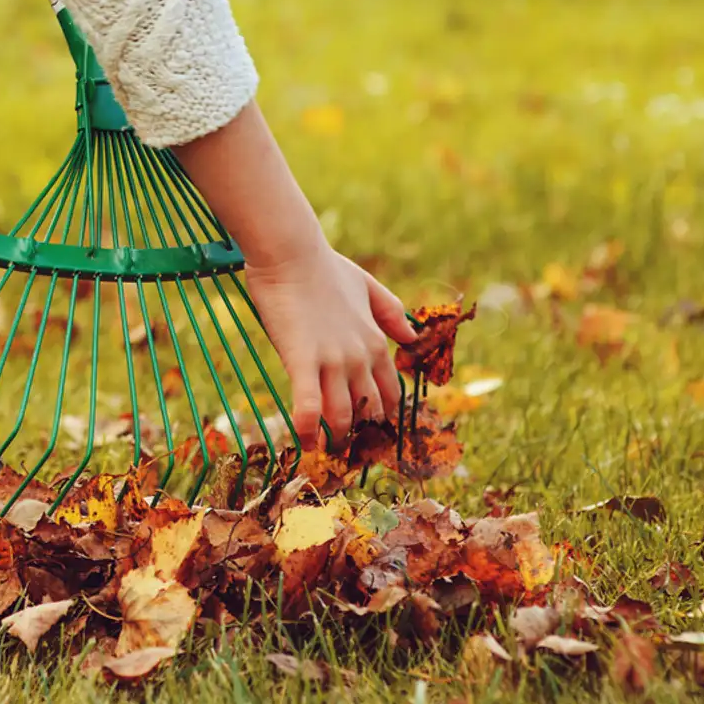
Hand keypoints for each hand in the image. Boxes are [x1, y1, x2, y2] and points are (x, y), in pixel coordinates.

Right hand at [242, 247, 414, 448]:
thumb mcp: (368, 286)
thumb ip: (391, 313)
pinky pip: (307, 405)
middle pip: (368, 410)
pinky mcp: (302, 359)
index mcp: (377, 342)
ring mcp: (333, 360)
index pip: (390, 393)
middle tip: (346, 449)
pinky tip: (303, 442)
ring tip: (325, 450)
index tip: (372, 432)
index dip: (383, 418)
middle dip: (359, 434)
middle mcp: (360, 356)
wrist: (292, 253)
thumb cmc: (325, 267)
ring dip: (335, 438)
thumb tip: (411, 338)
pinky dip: (307, 428)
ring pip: (341, 415)